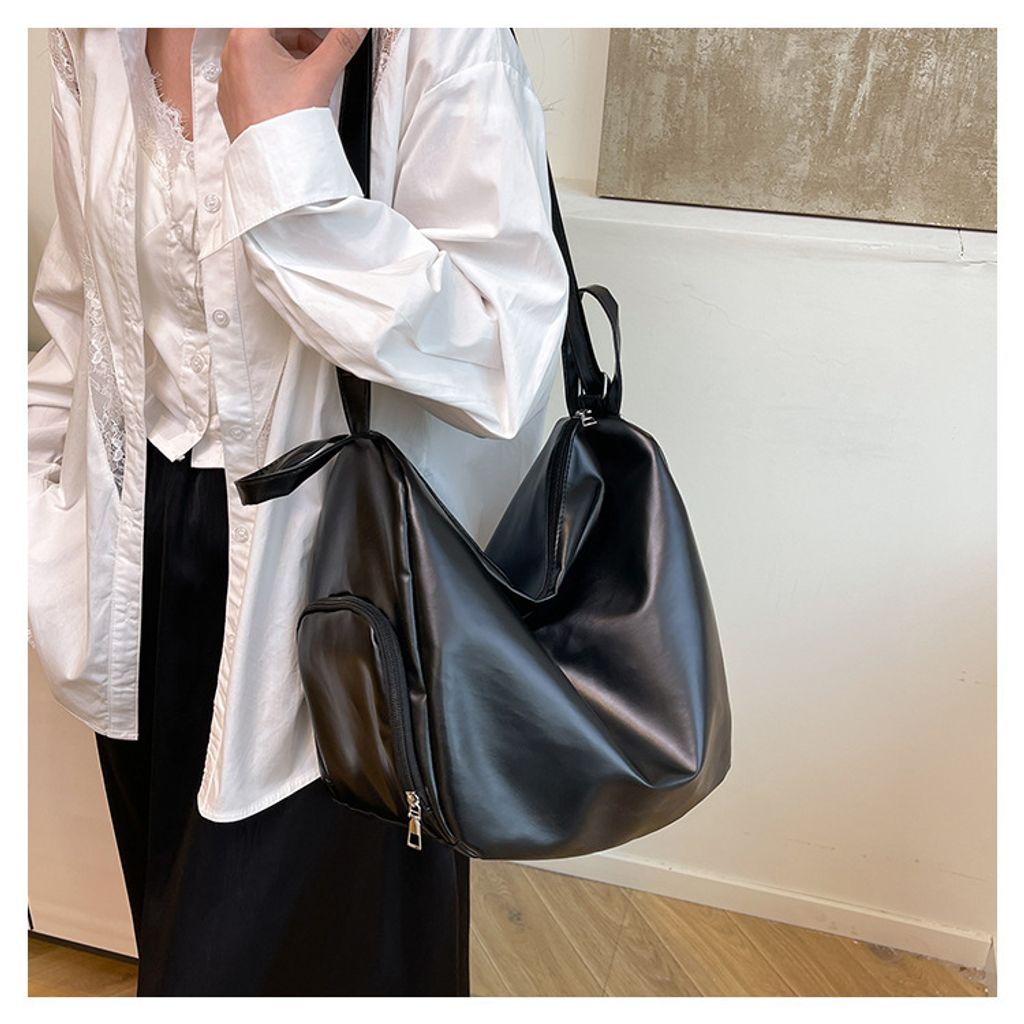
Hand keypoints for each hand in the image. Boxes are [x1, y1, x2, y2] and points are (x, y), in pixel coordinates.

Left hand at [217, 28, 368, 142]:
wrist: (273, 164)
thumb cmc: (284, 123)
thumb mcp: (318, 75)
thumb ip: (340, 44)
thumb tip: (354, 28)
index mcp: (247, 38)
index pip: (283, 18)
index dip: (308, 26)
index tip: (324, 31)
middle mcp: (232, 54)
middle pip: (272, 31)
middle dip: (301, 37)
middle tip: (322, 50)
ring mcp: (230, 78)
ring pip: (263, 53)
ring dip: (289, 56)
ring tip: (310, 75)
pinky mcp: (234, 98)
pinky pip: (254, 76)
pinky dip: (275, 77)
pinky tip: (292, 92)